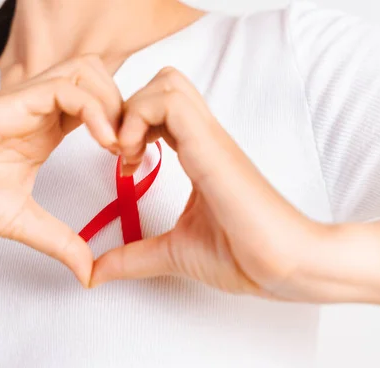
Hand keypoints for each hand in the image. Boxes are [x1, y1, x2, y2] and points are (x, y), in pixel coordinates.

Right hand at [0, 55, 121, 285]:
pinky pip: (65, 87)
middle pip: (100, 78)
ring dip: (113, 103)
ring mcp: (26, 102)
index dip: (124, 127)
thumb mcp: (22, 222)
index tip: (134, 163)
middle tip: (134, 149)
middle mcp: (40, 110)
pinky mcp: (11, 101)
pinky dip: (94, 109)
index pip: (99, 107)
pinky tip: (102, 141)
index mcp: (46, 130)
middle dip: (126, 108)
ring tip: (119, 145)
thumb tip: (88, 273)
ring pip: (88, 71)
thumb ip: (59, 241)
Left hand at [91, 67, 327, 301]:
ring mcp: (208, 138)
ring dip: (133, 111)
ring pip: (165, 83)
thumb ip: (134, 257)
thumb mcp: (173, 253)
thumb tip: (96, 273)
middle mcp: (203, 139)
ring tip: (129, 154)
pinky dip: (139, 118)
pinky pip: (169, 102)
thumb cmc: (241, 256)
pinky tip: (135, 156)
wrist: (283, 265)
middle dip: (129, 109)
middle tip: (121, 151)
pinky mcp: (210, 143)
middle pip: (163, 84)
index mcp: (197, 155)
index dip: (132, 127)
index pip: (162, 110)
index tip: (124, 165)